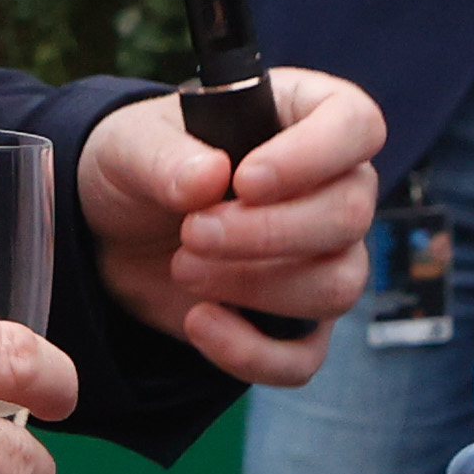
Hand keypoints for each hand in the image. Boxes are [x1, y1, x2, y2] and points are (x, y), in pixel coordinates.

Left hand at [79, 73, 384, 387]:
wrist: (115, 231)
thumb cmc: (141, 165)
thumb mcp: (129, 145)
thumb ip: (164, 156)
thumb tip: (209, 178)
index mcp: (305, 117)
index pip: (358, 125)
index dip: (314, 156)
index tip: (245, 181)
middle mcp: (332, 186)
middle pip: (351, 215)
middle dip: (268, 233)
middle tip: (193, 232)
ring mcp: (321, 259)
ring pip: (338, 285)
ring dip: (257, 286)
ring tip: (184, 266)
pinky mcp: (296, 323)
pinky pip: (305, 356)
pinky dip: (251, 352)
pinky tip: (198, 323)